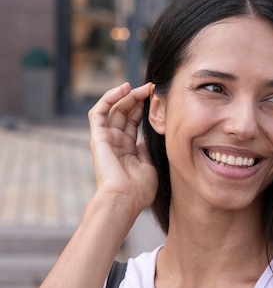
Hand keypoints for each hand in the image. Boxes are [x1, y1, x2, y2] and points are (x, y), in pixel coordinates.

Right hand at [88, 82, 157, 218]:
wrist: (124, 199)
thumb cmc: (139, 190)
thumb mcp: (151, 166)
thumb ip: (149, 150)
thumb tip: (150, 136)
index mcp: (129, 151)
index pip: (135, 123)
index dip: (145, 109)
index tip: (159, 99)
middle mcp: (116, 143)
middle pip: (126, 113)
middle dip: (139, 99)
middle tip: (153, 88)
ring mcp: (106, 140)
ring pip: (114, 110)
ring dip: (127, 96)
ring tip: (141, 88)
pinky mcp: (97, 137)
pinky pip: (98, 112)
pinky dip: (108, 98)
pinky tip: (123, 89)